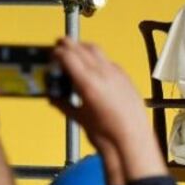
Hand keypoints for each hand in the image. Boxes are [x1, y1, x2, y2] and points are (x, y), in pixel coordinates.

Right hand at [52, 37, 163, 181]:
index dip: (58, 52)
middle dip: (69, 45)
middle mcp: (103, 74)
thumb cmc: (108, 134)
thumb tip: (54, 99)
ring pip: (97, 51)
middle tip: (60, 44)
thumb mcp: (79, 118)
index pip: (68, 56)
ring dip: (84, 48)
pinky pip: (109, 62)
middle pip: (82, 48)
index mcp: (88, 83)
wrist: (132, 140)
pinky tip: (95, 67)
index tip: (52, 53)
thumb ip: (63, 104)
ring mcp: (117, 74)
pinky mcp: (126, 78)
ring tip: (76, 51)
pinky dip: (98, 59)